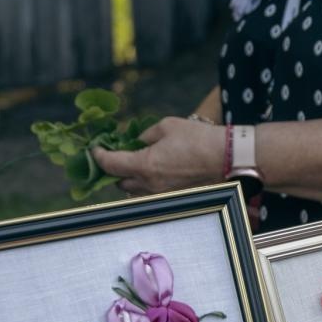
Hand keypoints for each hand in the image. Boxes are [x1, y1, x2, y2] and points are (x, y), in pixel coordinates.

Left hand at [93, 117, 225, 196]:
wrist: (226, 156)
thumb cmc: (197, 137)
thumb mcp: (166, 126)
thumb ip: (145, 135)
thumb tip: (137, 141)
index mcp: (144, 165)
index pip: (110, 165)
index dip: (99, 156)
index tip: (95, 148)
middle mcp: (149, 184)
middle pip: (119, 182)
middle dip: (114, 169)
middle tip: (115, 154)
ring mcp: (161, 193)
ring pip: (134, 190)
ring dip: (129, 177)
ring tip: (133, 162)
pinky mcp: (173, 196)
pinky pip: (150, 192)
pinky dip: (145, 182)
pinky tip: (152, 169)